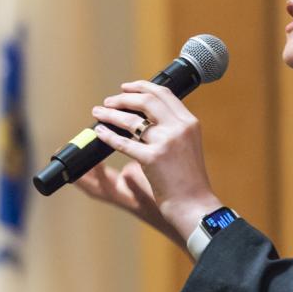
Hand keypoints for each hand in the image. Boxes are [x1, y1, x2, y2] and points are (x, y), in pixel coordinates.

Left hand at [89, 81, 221, 242]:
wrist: (195, 205)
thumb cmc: (189, 180)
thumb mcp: (188, 146)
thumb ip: (173, 129)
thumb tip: (146, 117)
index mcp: (189, 122)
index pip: (164, 94)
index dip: (142, 87)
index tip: (126, 88)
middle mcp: (179, 128)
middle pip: (146, 100)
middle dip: (123, 98)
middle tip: (108, 101)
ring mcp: (166, 142)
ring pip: (132, 120)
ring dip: (110, 113)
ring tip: (98, 112)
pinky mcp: (153, 159)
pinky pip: (123, 143)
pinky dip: (108, 135)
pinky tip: (99, 132)